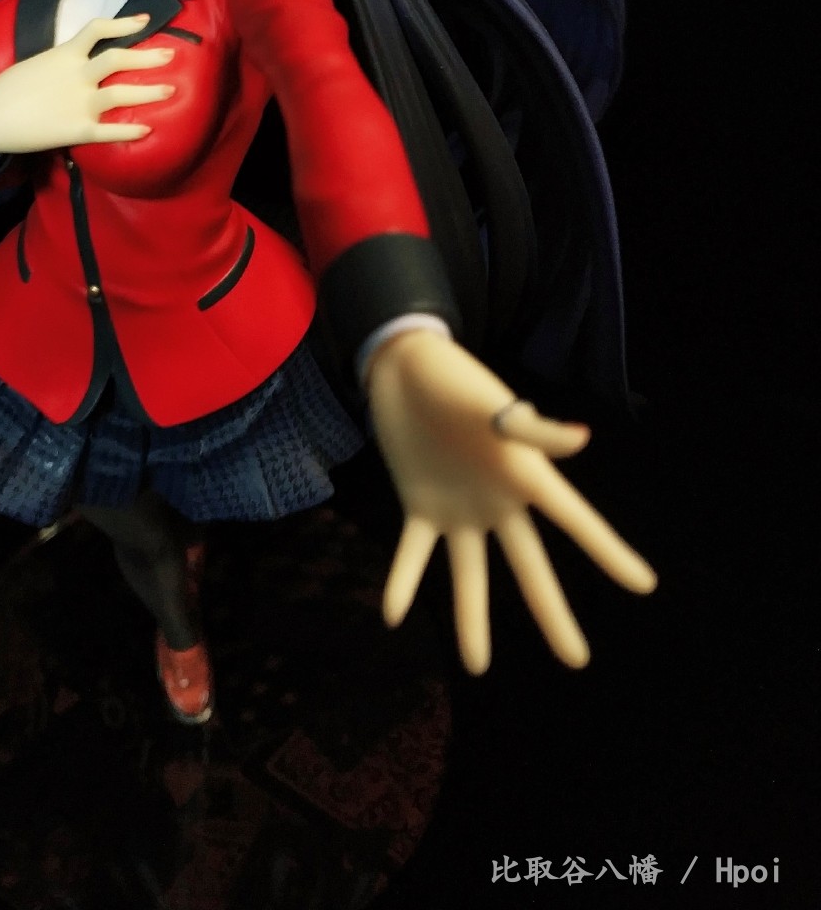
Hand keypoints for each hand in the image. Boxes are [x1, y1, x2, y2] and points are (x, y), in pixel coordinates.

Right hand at [0, 14, 173, 156]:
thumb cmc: (7, 90)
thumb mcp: (35, 64)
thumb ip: (61, 62)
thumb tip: (78, 61)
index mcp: (64, 55)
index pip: (98, 29)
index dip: (124, 23)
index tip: (145, 20)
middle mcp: (77, 76)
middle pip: (119, 59)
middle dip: (148, 56)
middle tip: (172, 54)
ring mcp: (79, 103)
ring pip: (122, 94)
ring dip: (150, 91)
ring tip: (171, 89)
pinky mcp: (77, 130)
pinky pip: (111, 132)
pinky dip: (131, 131)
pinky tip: (148, 130)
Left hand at [366, 330, 655, 672]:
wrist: (405, 368)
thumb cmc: (457, 381)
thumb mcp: (494, 403)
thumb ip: (532, 427)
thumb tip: (582, 440)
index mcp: (524, 477)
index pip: (575, 521)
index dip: (609, 552)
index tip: (644, 586)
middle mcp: (498, 502)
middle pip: (530, 567)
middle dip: (551, 613)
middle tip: (577, 661)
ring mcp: (458, 510)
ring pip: (470, 575)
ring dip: (471, 619)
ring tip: (477, 666)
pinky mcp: (417, 507)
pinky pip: (412, 553)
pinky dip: (401, 581)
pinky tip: (391, 615)